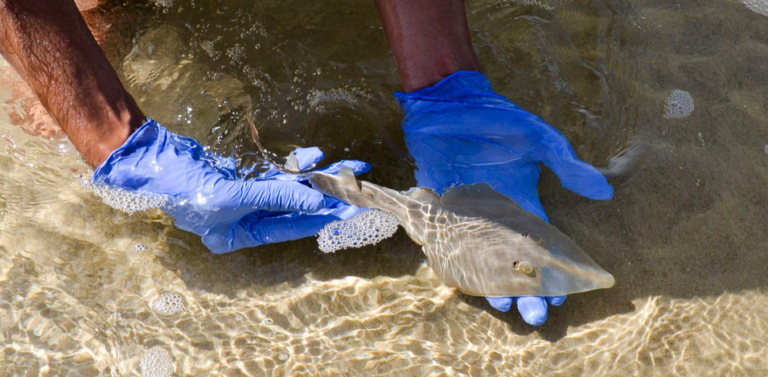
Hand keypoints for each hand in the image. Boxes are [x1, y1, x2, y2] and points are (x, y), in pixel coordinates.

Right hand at [92, 118, 368, 253]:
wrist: (152, 157)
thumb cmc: (184, 185)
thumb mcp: (231, 195)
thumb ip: (274, 197)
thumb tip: (315, 201)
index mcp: (237, 236)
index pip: (287, 229)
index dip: (318, 218)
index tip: (347, 210)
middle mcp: (243, 219)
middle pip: (293, 209)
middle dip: (324, 196)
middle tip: (356, 188)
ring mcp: (243, 196)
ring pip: (289, 188)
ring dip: (315, 176)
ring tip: (345, 166)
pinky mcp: (243, 175)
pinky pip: (275, 172)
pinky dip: (293, 164)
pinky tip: (312, 156)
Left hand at [395, 71, 612, 324]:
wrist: (446, 100)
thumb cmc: (495, 116)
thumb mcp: (535, 137)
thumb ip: (563, 163)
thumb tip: (603, 193)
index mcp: (521, 201)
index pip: (540, 245)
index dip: (552, 272)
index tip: (563, 296)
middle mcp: (493, 214)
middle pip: (510, 261)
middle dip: (524, 289)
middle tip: (533, 315)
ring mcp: (463, 213)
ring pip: (477, 258)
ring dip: (489, 282)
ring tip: (501, 304)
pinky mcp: (434, 207)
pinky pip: (442, 241)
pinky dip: (448, 261)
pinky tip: (456, 280)